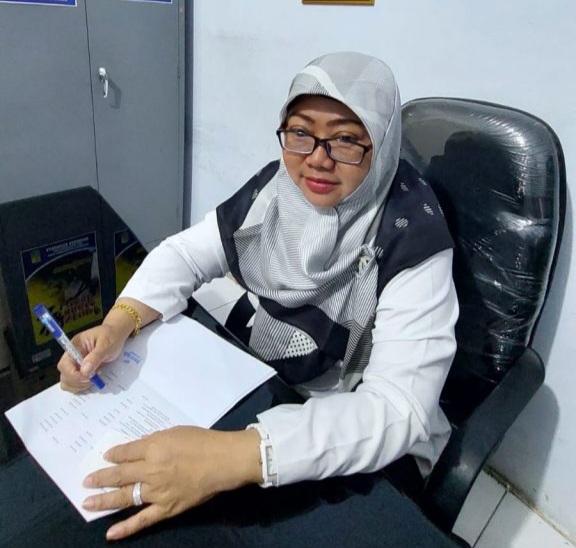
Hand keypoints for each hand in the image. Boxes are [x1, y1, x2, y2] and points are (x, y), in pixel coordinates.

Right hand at [57, 324, 127, 391]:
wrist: (115, 334)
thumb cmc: (111, 336)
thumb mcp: (106, 344)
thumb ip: (95, 357)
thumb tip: (85, 371)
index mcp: (74, 347)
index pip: (64, 365)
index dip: (74, 375)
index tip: (88, 377)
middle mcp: (71, 356)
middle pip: (64, 375)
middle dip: (77, 381)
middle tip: (93, 379)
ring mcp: (74, 364)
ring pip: (66, 381)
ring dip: (78, 386)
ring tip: (93, 380)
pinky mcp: (79, 370)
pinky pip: (74, 383)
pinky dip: (81, 386)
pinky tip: (92, 381)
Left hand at [82, 426, 261, 540]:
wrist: (223, 461)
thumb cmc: (202, 441)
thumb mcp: (175, 432)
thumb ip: (154, 441)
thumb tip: (138, 448)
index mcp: (153, 448)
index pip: (125, 453)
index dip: (113, 455)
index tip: (106, 457)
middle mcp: (151, 470)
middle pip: (120, 475)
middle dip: (101, 478)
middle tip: (86, 481)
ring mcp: (157, 491)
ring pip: (125, 497)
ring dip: (104, 500)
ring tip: (87, 503)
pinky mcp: (166, 508)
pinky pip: (143, 520)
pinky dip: (126, 528)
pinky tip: (110, 533)